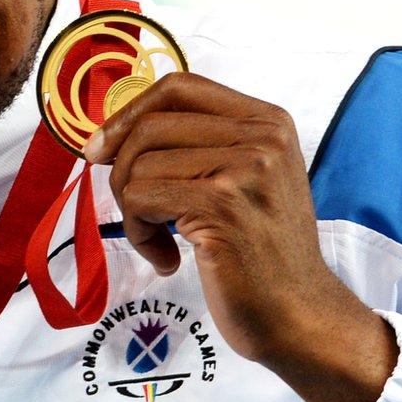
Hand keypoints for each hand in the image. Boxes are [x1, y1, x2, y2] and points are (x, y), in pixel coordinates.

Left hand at [89, 74, 395, 401]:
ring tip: (161, 242)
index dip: (130, 113)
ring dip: (133, 212)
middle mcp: (262, 135)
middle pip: (150, 126)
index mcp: (268, 120)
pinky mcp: (221, 203)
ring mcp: (244, 167)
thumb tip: (111, 133)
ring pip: (138, 165)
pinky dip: (139, 234)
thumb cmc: (261, 256)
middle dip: (123, 172)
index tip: (103, 148)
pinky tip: (167, 259)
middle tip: (136, 214)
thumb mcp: (245, 182)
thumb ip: (200, 147)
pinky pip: (139, 199)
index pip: (179, 86)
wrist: (299, 315)